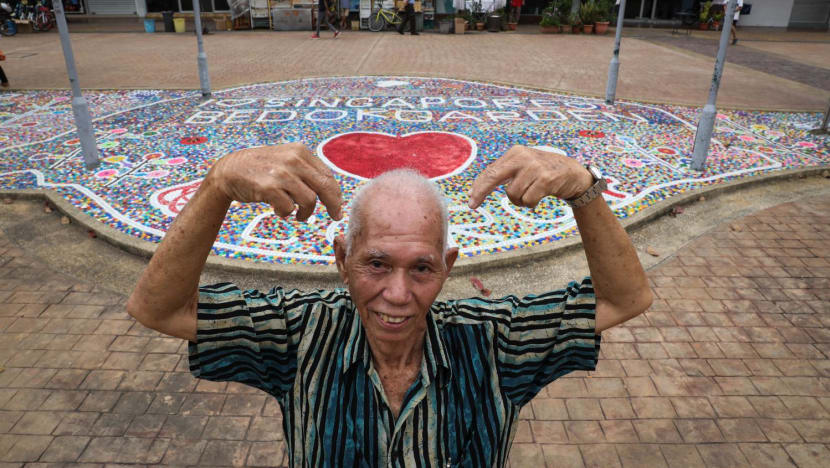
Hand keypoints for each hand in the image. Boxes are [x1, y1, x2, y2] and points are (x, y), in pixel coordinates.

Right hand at [208, 143, 343, 221]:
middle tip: (334, 216)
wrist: (229, 170)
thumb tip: (332, 191)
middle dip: (333, 205)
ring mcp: (281, 173)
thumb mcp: (286, 159)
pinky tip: (279, 210)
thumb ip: (306, 170)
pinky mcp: (269, 187)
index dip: (336, 194)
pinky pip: (289, 208)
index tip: (337, 206)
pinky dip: (286, 213)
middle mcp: (293, 159)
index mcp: (300, 151)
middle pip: (324, 187)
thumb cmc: (261, 168)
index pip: (327, 175)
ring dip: (305, 213)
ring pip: (309, 200)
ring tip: (297, 215)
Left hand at [468, 145, 593, 209]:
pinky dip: (531, 204)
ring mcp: (535, 167)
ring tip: (530, 194)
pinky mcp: (546, 179)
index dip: (478, 186)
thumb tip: (478, 188)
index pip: (491, 170)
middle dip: (481, 192)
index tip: (471, 200)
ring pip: (513, 194)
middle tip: (472, 205)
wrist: (573, 173)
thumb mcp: (524, 166)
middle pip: (493, 177)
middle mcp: (523, 157)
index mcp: (515, 153)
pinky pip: (528, 200)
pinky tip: (540, 196)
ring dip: (520, 201)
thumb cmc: (543, 172)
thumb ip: (505, 173)